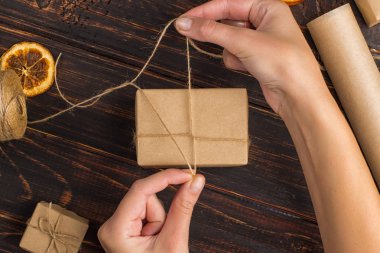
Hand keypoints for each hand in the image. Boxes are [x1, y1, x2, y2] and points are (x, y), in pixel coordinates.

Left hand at [98, 169, 204, 252]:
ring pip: (147, 205)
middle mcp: (111, 225)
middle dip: (162, 213)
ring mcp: (117, 227)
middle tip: (168, 232)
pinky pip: (146, 213)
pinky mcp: (125, 228)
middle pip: (144, 198)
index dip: (165, 178)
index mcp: (116, 229)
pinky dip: (157, 223)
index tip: (187, 174)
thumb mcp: (173, 241)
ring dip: (160, 220)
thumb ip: (183, 207)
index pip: (140, 190)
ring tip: (160, 242)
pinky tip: (155, 241)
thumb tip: (195, 182)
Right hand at [175, 0, 325, 114]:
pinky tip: (249, 68)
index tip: (184, 21)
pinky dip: (237, 62)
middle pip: (228, 22)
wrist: (299, 96)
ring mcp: (261, 42)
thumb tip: (185, 24)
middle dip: (217, 33)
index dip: (204, 12)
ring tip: (243, 58)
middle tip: (190, 33)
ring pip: (230, 41)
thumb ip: (212, 31)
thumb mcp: (244, 42)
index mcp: (268, 8)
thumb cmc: (284, 63)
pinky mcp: (258, 59)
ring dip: (230, 50)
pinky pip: (236, 55)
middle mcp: (265, 22)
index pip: (228, 4)